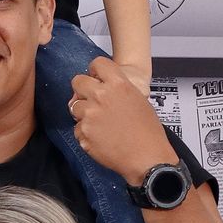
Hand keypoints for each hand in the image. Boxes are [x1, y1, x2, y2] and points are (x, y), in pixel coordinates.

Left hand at [67, 56, 170, 187]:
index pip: (97, 63)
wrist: (147, 159)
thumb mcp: (139, 100)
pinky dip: (86, 132)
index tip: (96, 77)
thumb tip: (105, 87)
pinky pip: (77, 128)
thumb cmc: (148, 133)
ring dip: (83, 113)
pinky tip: (101, 137)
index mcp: (118, 84)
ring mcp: (89, 115)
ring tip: (100, 123)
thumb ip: (119, 90)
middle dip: (82, 90)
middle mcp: (101, 96)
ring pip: (74, 106)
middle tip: (91, 99)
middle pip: (77, 81)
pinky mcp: (83, 133)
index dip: (95, 71)